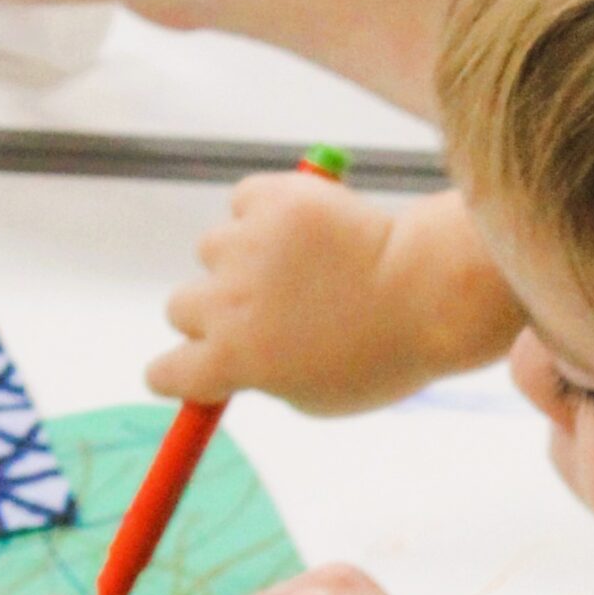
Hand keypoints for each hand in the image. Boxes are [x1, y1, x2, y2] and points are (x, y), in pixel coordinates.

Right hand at [147, 184, 518, 412]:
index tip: (199, 367)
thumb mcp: (317, 396)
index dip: (182, 373)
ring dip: (244, 256)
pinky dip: (266, 210)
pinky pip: (246, 201)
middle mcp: (224, 303)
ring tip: (306, 264)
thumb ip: (267, 378)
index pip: (165, 373)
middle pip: (181, 307)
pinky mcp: (271, 199)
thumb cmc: (385, 355)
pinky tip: (312, 227)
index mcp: (230, 362)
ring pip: (214, 248)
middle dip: (213, 313)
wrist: (429, 292)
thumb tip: (242, 359)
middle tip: (266, 310)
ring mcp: (243, 247)